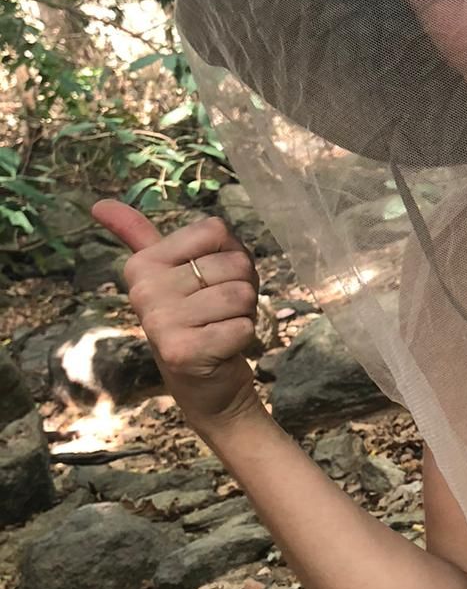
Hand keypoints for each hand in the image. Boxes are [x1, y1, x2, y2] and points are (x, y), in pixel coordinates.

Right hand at [92, 201, 261, 430]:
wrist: (204, 384)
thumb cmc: (197, 319)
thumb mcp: (170, 272)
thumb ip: (139, 235)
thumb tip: (99, 203)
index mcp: (143, 264)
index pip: (215, 229)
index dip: (231, 253)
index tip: (211, 279)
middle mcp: (144, 290)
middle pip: (235, 263)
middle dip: (243, 287)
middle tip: (219, 311)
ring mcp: (160, 322)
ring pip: (241, 294)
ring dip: (245, 313)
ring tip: (222, 327)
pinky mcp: (184, 351)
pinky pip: (243, 326)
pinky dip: (244, 337)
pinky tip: (223, 348)